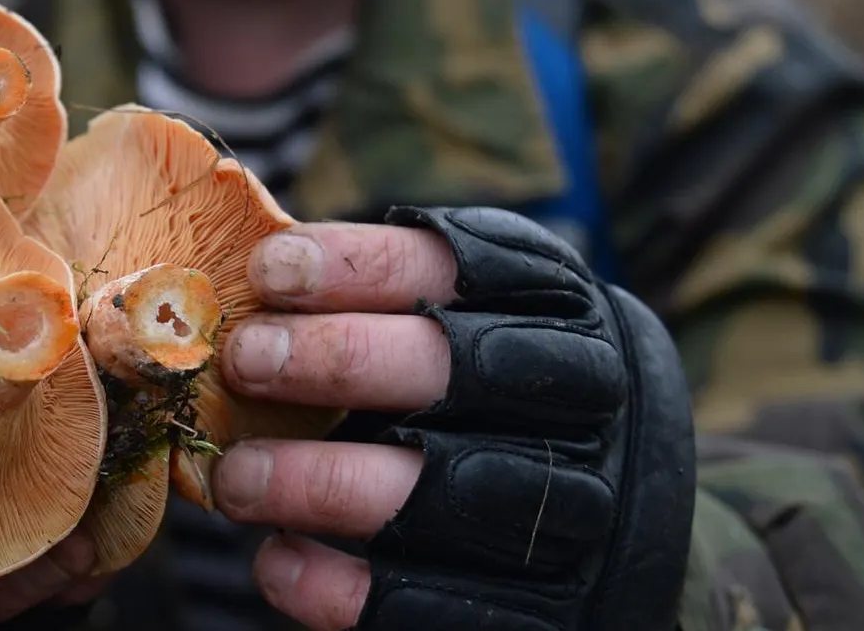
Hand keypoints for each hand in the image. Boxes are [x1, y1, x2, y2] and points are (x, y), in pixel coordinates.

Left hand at [210, 206, 696, 630]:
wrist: (623, 509)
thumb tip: (258, 274)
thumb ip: (392, 284)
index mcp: (552, 305)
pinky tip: (278, 560)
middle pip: (457, 369)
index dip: (359, 267)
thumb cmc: (498, 380)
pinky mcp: (537, 600)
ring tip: (239, 478)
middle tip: (247, 359)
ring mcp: (565, 506)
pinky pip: (430, 599)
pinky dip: (342, 585)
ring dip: (324, 482)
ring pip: (440, 490)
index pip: (456, 270)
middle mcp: (575, 400)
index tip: (270, 271)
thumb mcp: (479, 302)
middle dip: (340, 359)